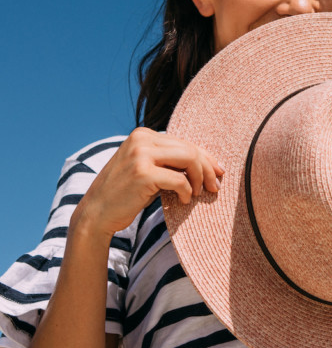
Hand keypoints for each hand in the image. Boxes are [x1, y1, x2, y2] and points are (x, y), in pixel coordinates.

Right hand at [73, 127, 223, 238]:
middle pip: (190, 149)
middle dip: (208, 168)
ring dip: (199, 178)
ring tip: (197, 193)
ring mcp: (140, 155)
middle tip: (214, 187)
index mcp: (143, 134)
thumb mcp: (148, 169)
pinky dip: (186, 192)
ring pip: (189, 159)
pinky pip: (179, 180)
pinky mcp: (143, 173)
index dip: (206, 157)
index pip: (184, 142)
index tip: (218, 172)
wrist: (97, 213)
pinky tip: (183, 201)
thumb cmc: (127, 193)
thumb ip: (170, 161)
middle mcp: (141, 139)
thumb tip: (210, 163)